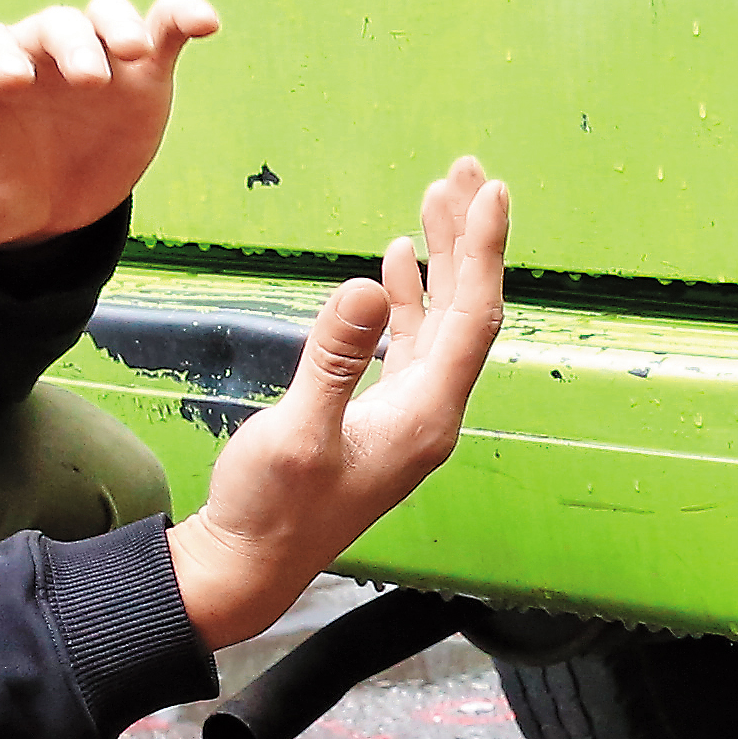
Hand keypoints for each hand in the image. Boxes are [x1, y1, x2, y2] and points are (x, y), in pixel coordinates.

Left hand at [0, 0, 218, 248]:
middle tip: (90, 82)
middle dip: (72, 45)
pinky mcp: (139, 76)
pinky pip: (161, 30)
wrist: (38, 214)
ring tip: (135, 54)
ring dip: (120, 26)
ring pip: (103, 16)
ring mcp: (91, 57)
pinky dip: (182, 18)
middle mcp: (35, 52)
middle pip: (53, 26)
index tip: (15, 83)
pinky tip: (205, 23)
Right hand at [166, 161, 511, 650]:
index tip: (490, 190)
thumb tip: (362, 284)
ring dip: (439, 261)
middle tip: (464, 171)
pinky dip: (407, 299)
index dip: (483, 250)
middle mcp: (429, 416)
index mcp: (424, 418)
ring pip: (439, 323)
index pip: (472, 318)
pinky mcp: (379, 420)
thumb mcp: (296, 432)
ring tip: (435, 198)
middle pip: (466, 311)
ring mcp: (407, 418)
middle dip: (467, 239)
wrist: (247, 567)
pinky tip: (392, 265)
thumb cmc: (270, 511)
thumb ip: (332, 358)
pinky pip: (410, 345)